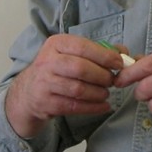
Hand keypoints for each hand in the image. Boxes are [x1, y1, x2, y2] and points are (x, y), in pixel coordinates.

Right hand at [5, 35, 123, 137]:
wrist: (27, 92)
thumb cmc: (57, 69)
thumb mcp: (71, 53)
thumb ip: (98, 51)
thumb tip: (124, 52)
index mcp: (56, 44)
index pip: (83, 47)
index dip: (104, 56)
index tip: (119, 63)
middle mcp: (47, 61)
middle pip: (81, 68)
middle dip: (102, 76)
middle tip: (112, 81)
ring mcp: (44, 83)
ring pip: (78, 89)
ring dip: (98, 93)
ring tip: (106, 93)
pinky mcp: (45, 103)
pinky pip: (74, 106)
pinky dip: (92, 107)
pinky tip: (103, 106)